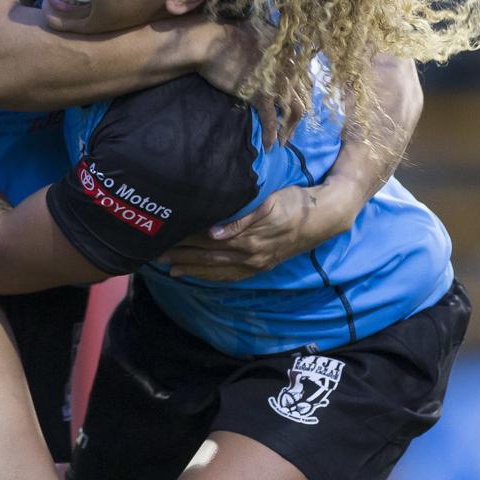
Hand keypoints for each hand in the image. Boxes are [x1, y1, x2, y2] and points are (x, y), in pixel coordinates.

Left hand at [161, 184, 346, 279]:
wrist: (323, 217)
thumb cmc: (293, 201)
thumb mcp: (269, 202)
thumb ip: (242, 218)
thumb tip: (214, 232)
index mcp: (249, 237)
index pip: (208, 239)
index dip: (186, 239)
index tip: (165, 234)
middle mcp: (250, 254)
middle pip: (207, 256)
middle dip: (181, 255)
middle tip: (155, 253)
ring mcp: (255, 263)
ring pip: (216, 269)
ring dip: (191, 269)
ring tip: (168, 268)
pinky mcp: (261, 266)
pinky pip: (231, 276)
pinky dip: (211, 278)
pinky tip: (195, 276)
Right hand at [198, 21, 308, 148]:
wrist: (209, 45)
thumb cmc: (228, 35)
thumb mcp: (258, 29)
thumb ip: (272, 37)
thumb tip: (275, 41)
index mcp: (289, 52)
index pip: (305, 79)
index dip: (302, 96)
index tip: (294, 107)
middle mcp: (289, 67)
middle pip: (304, 97)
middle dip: (298, 116)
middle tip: (290, 128)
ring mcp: (277, 82)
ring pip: (294, 111)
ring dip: (290, 129)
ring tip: (284, 142)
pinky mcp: (260, 94)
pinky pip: (271, 120)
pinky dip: (271, 135)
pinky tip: (270, 146)